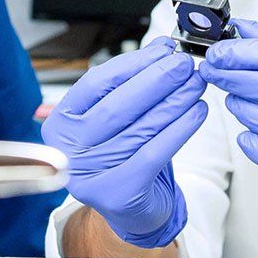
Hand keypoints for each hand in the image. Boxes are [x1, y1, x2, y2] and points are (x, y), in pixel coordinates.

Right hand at [41, 39, 208, 247]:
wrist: (127, 209)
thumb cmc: (120, 157)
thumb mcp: (117, 117)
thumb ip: (132, 83)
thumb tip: (160, 48)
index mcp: (60, 122)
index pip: (96, 83)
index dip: (133, 64)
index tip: (163, 50)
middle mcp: (68, 149)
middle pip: (118, 105)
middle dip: (157, 80)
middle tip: (184, 64)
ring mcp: (89, 174)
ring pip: (141, 128)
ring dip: (174, 101)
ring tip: (196, 84)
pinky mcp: (117, 193)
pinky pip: (155, 153)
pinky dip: (180, 129)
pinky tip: (197, 112)